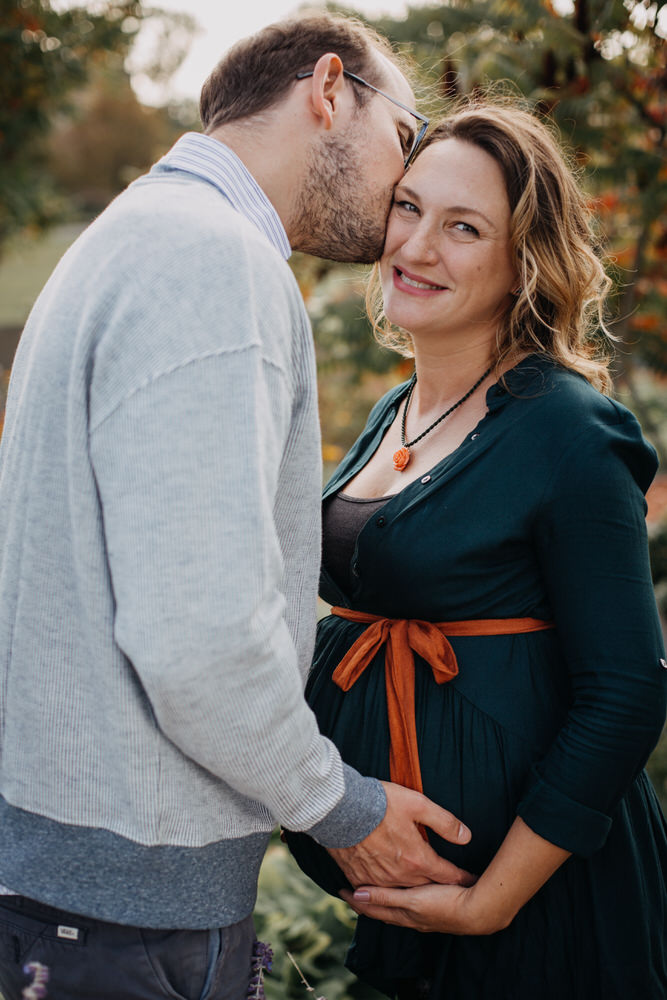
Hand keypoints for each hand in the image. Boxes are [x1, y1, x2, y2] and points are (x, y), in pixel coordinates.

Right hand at [326, 781, 474, 888]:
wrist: (340, 808)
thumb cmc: (379, 803)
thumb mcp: (418, 804)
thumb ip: (444, 822)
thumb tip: (466, 837)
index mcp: (417, 860)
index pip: (447, 875)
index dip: (462, 878)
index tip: (472, 882)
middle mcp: (399, 876)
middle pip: (426, 887)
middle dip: (440, 887)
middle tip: (452, 889)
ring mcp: (378, 880)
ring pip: (402, 890)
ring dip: (414, 889)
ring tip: (424, 890)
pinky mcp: (359, 877)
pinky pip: (377, 891)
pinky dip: (386, 889)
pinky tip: (389, 887)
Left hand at [340, 880, 507, 935]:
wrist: (477, 911)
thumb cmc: (444, 904)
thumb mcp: (412, 900)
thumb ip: (386, 897)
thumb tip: (358, 894)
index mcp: (402, 913)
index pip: (372, 908)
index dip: (356, 900)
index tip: (341, 889)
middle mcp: (409, 916)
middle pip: (381, 909)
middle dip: (365, 901)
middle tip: (350, 889)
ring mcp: (421, 913)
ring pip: (394, 905)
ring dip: (381, 898)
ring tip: (371, 889)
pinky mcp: (433, 906)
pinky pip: (407, 901)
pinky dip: (397, 894)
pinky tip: (402, 889)